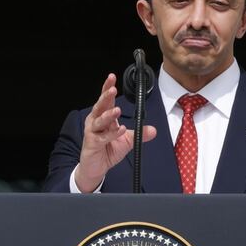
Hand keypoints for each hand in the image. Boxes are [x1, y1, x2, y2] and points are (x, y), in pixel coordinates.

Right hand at [74, 73, 156, 191]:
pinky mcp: (92, 144)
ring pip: (99, 120)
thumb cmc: (107, 150)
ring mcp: (92, 132)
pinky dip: (112, 133)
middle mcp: (96, 122)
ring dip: (108, 115)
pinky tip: (120, 129)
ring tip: (117, 110)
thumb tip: (153, 130)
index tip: (112, 77)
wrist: (96, 168)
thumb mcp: (127, 141)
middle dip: (105, 97)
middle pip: (100, 106)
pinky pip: (103, 137)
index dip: (107, 88)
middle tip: (113, 89)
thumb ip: (139, 134)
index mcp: (103, 118)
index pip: (106, 100)